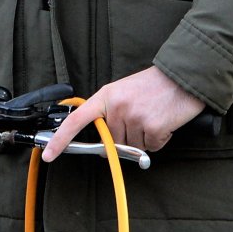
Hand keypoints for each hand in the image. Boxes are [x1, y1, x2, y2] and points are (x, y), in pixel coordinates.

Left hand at [40, 66, 204, 158]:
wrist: (183, 77)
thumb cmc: (155, 86)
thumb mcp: (126, 92)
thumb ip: (112, 113)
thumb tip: (106, 145)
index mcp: (106, 96)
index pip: (76, 120)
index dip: (60, 139)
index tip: (49, 154)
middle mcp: (117, 107)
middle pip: (113, 141)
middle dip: (127, 136)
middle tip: (142, 116)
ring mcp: (134, 118)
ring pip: (133, 147)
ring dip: (145, 138)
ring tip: (154, 116)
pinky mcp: (152, 128)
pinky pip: (152, 147)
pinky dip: (160, 140)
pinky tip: (164, 122)